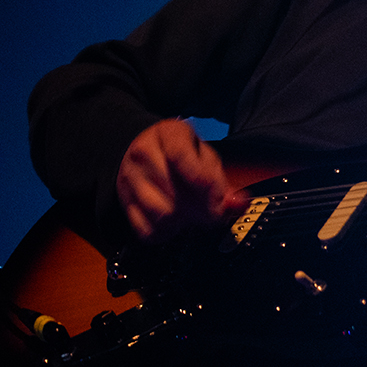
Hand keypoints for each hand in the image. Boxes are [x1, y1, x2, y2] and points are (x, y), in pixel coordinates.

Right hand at [116, 118, 241, 243]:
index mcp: (168, 133)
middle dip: (201, 208)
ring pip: (161, 213)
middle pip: (173, 190)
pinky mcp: (125, 202)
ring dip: (184, 222)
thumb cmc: (181, 154)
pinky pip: (146, 230)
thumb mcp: (204, 156)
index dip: (203, 181)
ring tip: (195, 216)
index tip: (218, 198)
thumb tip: (241, 203)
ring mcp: (130, 178)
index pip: (180, 156)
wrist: (142, 151)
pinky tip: (176, 223)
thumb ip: (222, 180)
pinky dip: (166, 233)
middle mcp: (143, 153)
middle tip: (214, 212)